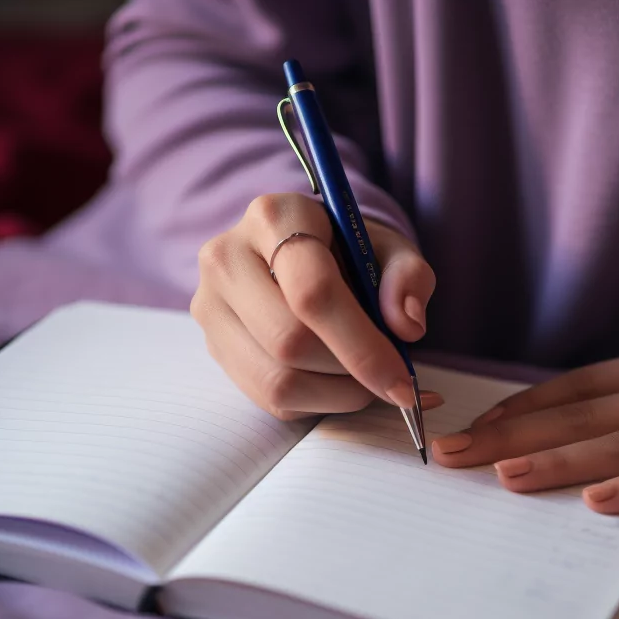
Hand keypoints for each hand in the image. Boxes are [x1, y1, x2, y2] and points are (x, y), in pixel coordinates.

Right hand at [191, 193, 440, 418]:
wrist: (301, 252)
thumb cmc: (350, 251)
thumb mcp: (390, 249)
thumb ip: (408, 278)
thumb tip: (406, 326)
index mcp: (275, 217)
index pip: (313, 291)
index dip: (362, 346)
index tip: (402, 382)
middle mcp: (228, 258)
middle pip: (289, 341)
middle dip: (349, 371)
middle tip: (389, 378)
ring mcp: (211, 305)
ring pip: (276, 379)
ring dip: (334, 393)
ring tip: (364, 378)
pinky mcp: (213, 344)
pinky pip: (266, 397)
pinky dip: (315, 402)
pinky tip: (337, 383)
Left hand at [431, 341, 618, 512]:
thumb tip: (575, 416)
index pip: (573, 389)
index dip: (520, 407)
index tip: (472, 426)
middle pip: (577, 417)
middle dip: (509, 435)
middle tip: (452, 454)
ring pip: (617, 445)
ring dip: (558, 461)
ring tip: (505, 476)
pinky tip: (597, 501)